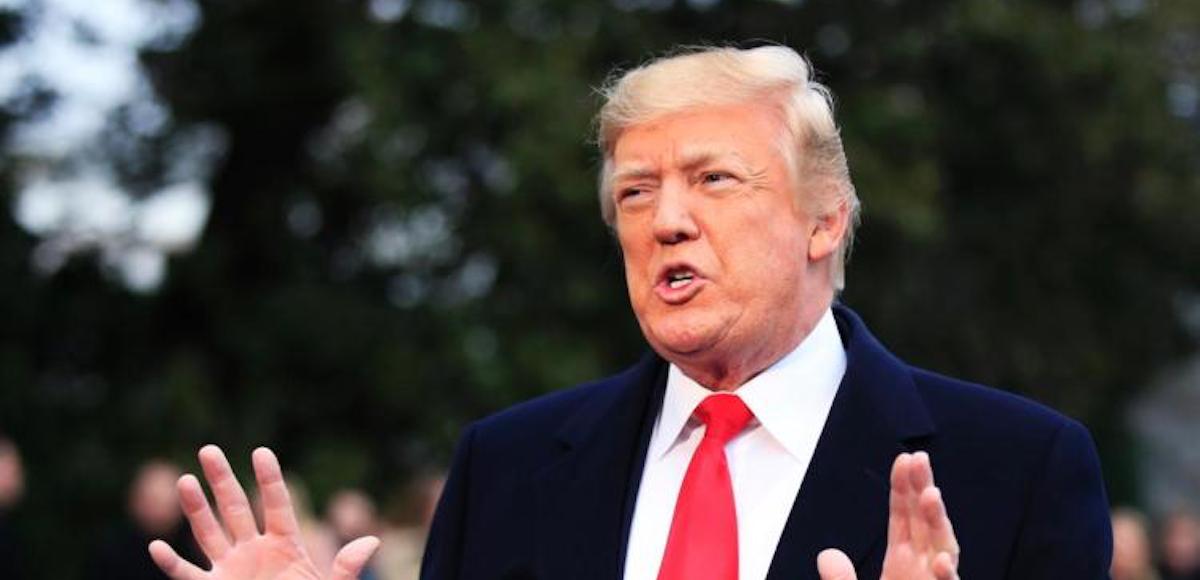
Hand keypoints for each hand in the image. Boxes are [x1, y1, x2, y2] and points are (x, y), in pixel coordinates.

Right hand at [147, 445, 379, 579]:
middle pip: (235, 509)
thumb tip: (372, 542)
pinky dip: (171, 564)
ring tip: (185, 479)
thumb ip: (346, 569)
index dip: (269, 480)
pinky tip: (156, 547)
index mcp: (286, 546)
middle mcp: (254, 551)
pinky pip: (188, 576)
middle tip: (208, 449)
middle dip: (222, 480)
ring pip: (209, 533)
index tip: (260, 452)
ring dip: (196, 509)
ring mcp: (231, 570)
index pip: (277, 505)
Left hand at [817, 452, 959, 579]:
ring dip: (937, 521)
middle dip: (922, 488)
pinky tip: (942, 559)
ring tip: (930, 495)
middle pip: (924, 520)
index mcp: (902, 561)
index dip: (903, 487)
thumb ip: (841, 578)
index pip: (903, 516)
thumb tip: (827, 555)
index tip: (903, 460)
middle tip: (919, 459)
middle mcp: (922, 566)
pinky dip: (947, 574)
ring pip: (942, 547)